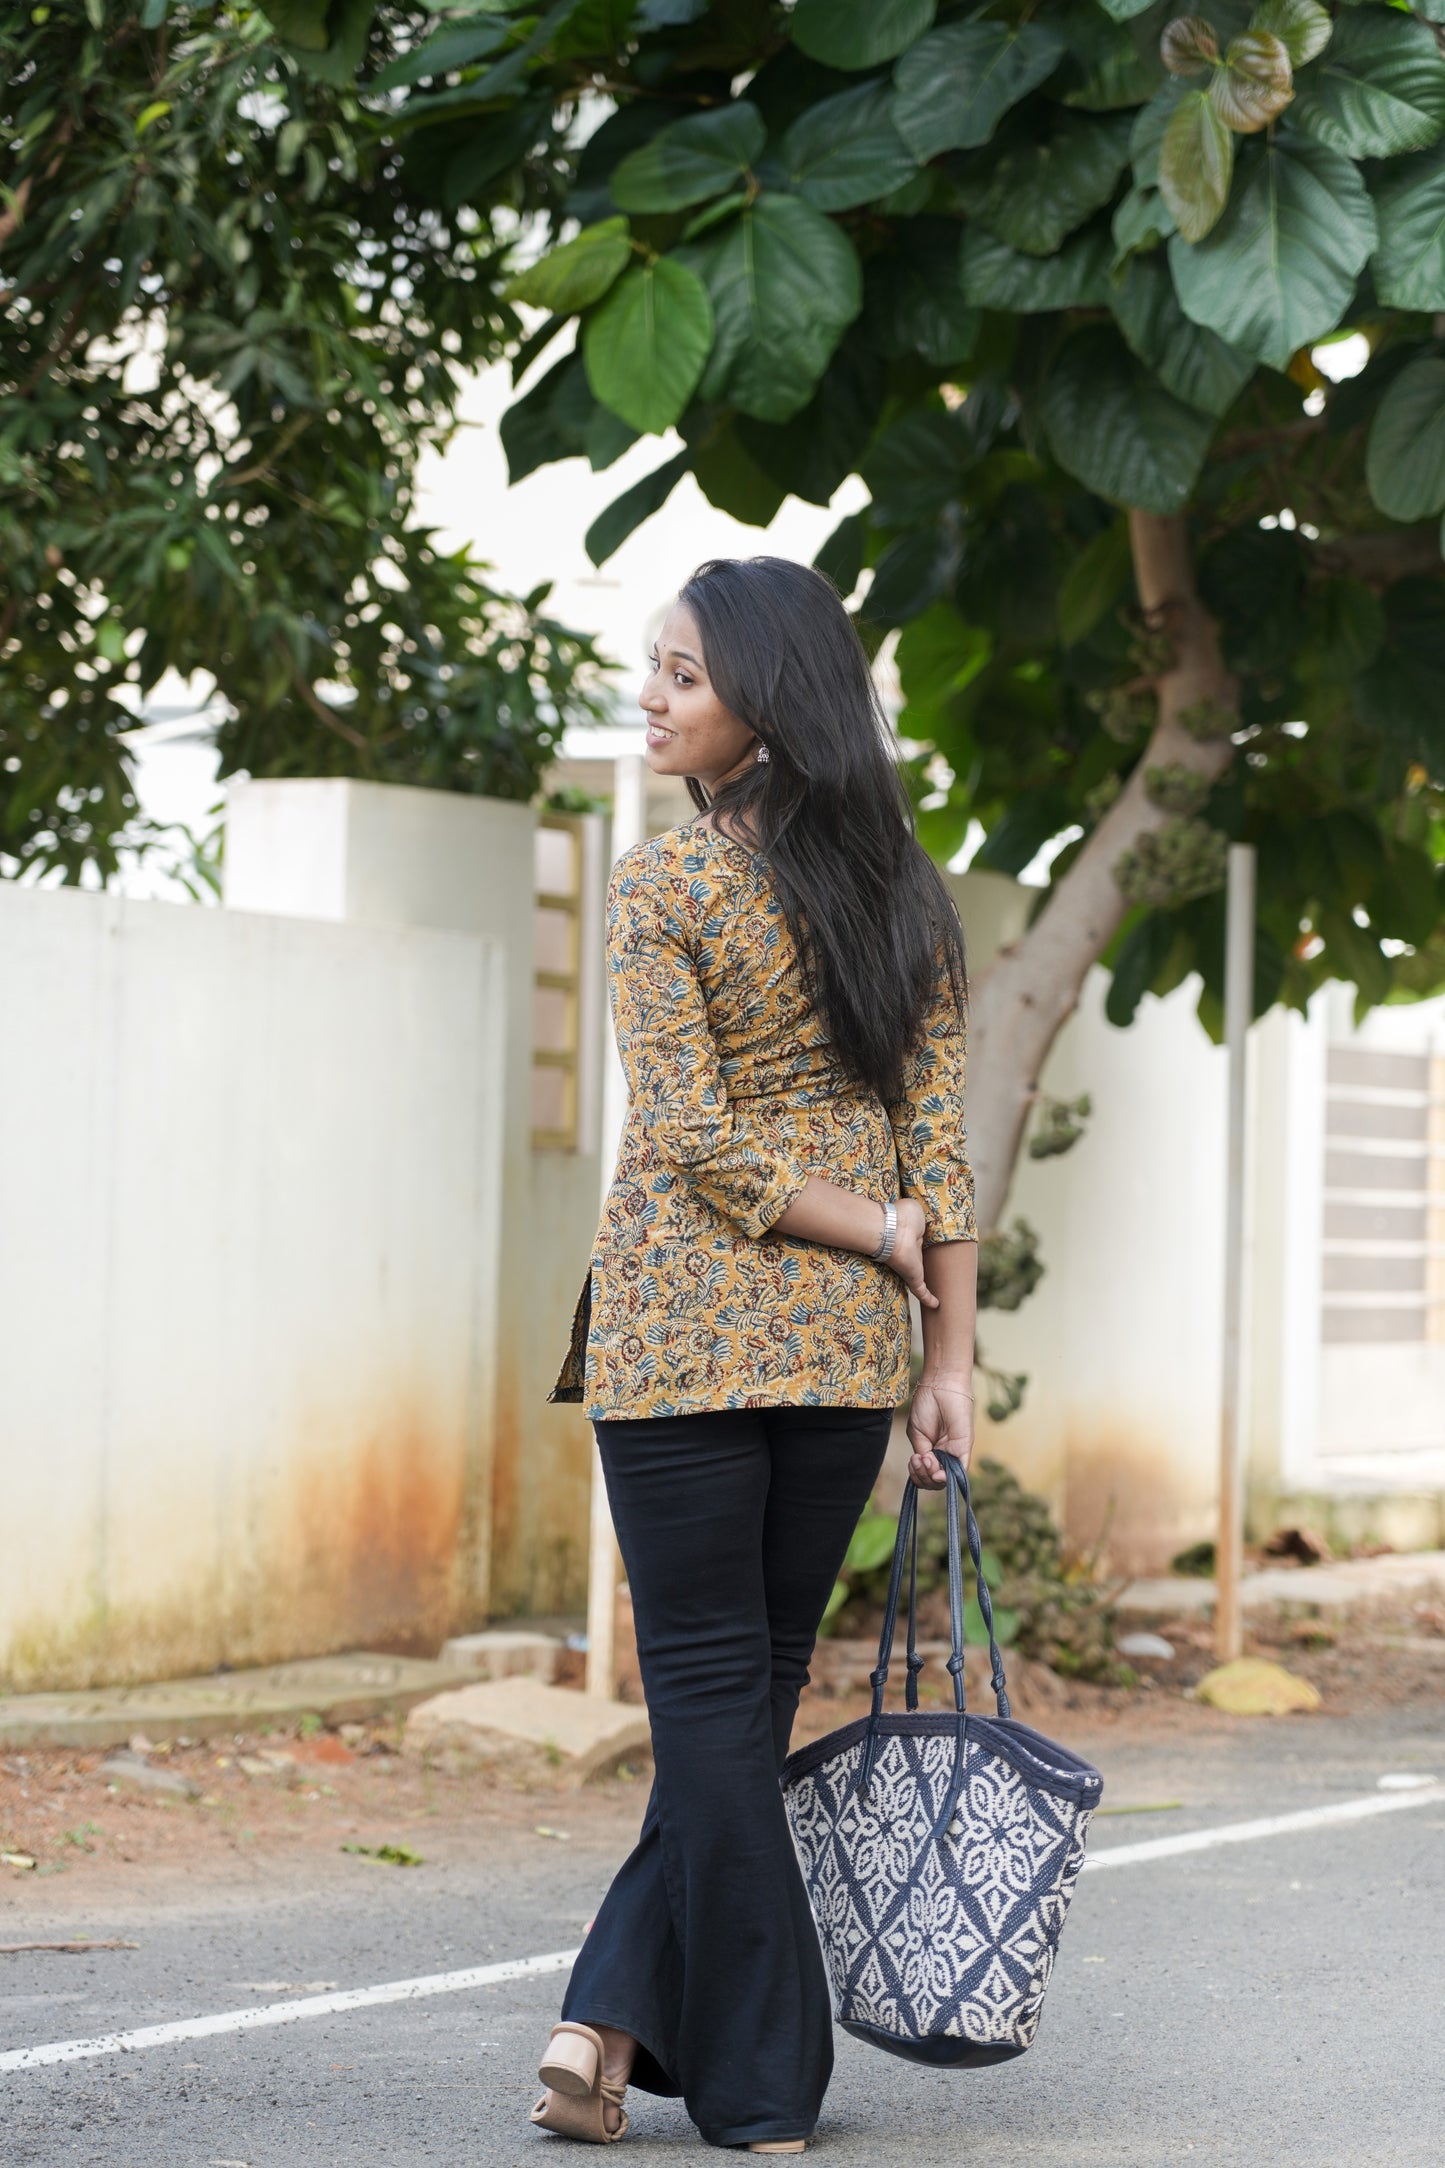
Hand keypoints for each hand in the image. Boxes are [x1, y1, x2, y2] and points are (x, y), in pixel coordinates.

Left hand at [884, 1196, 936, 1308]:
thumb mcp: (916, 1211)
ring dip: (926, 1287)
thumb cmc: (902, 1217)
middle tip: (932, 1274)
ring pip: (919, 1280)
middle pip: (917, 1264)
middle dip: (921, 1269)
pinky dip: (929, 1298)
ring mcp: (911, 1267)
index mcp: (912, 1239)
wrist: (891, 1228)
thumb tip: (922, 1219)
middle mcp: (911, 1254)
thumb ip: (920, 1216)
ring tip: (937, 1294)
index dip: (921, 1249)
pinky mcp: (913, 1277)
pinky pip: (921, 1291)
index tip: (926, 1251)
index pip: (918, 1247)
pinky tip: (935, 1305)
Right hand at [906, 1369, 973, 1488]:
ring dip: (931, 1477)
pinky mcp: (964, 1448)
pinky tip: (936, 1470)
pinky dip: (946, 1476)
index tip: (913, 1460)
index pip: (925, 1475)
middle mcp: (944, 1455)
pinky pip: (959, 1472)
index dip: (917, 1475)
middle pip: (934, 1481)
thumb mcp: (917, 1435)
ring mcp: (954, 1453)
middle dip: (922, 1477)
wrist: (939, 1387)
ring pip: (945, 1480)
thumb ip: (922, 1455)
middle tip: (918, 1460)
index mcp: (931, 1452)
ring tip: (925, 1459)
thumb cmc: (927, 1406)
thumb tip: (929, 1472)